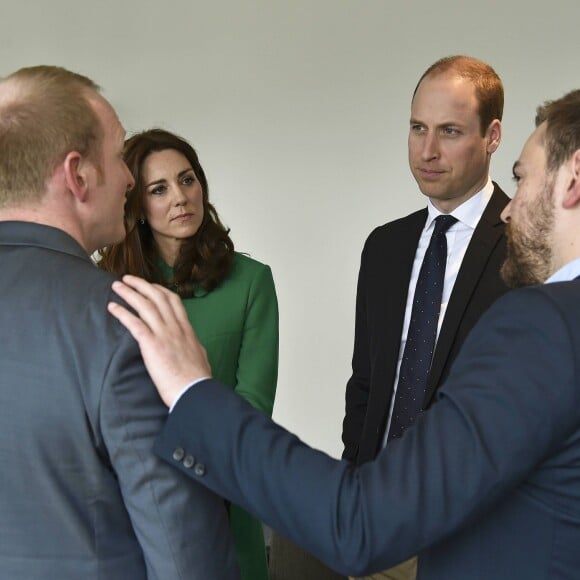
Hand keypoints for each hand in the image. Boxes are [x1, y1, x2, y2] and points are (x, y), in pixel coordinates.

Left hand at [108, 275, 210, 407]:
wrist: (194, 390)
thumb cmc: (197, 379)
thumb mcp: (200, 355)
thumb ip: (193, 345)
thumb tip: (194, 343)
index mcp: (186, 329)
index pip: (173, 301)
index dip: (159, 290)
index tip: (149, 286)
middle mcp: (175, 327)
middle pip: (157, 297)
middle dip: (141, 285)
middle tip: (127, 279)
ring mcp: (164, 334)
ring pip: (145, 305)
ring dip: (129, 293)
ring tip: (116, 286)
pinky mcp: (152, 345)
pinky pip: (134, 324)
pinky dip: (122, 313)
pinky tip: (112, 307)